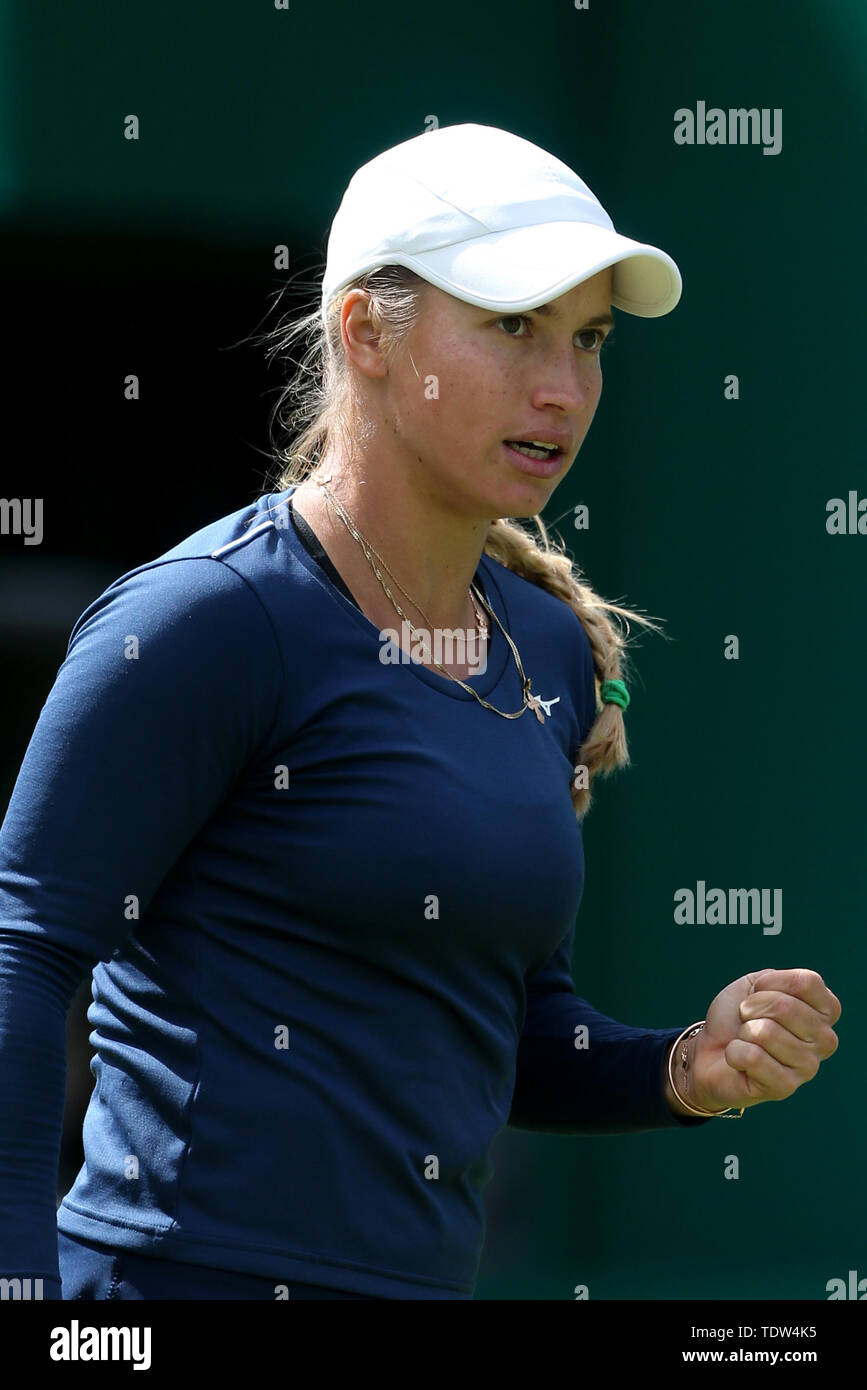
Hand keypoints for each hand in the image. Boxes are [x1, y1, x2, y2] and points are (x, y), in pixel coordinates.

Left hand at [688, 969, 840, 1112]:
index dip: (769, 983)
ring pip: (765, 1032)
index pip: (806, 983)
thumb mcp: (756, 984)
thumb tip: (783, 1004)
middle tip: (747, 1021)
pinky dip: (735, 1053)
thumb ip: (779, 981)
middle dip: (751, 1008)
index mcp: (826, 1010)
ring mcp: (809, 1066)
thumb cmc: (738, 1016)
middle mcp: (826, 1039)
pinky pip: (753, 1057)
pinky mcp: (786, 1087)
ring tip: (747, 1042)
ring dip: (744, 1033)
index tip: (758, 994)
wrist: (710, 1051)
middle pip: (784, 1007)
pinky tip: (741, 1062)